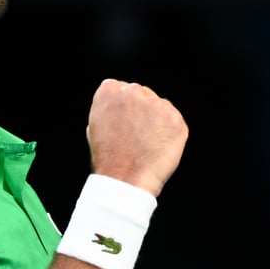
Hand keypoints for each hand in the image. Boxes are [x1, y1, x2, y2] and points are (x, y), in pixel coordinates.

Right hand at [86, 78, 187, 196]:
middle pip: (142, 93)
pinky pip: (174, 120)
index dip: (123, 108)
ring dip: (156, 120)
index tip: (124, 123)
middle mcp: (133, 91)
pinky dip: (170, 132)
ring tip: (146, 144)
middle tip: (136, 135)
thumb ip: (108, 108)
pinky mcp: (175, 118)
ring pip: (159, 106)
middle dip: (141, 111)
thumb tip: (119, 105)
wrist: (125, 179)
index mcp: (109, 90)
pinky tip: (158, 147)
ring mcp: (155, 104)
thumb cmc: (108, 158)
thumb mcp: (94, 126)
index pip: (120, 88)